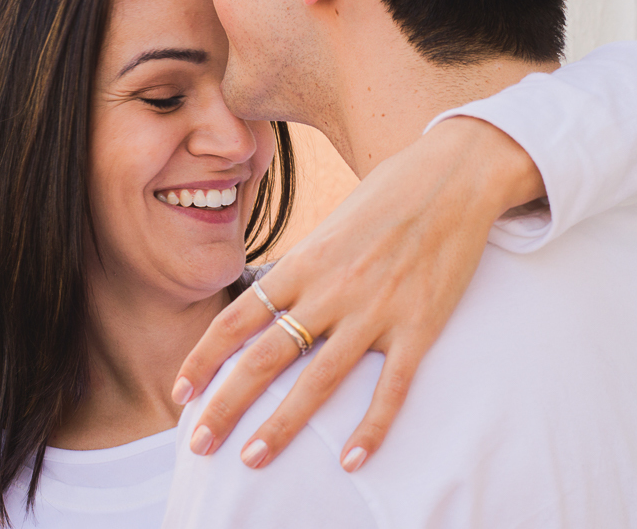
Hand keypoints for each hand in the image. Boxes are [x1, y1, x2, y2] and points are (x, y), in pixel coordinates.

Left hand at [171, 116, 544, 470]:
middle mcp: (330, 290)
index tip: (181, 391)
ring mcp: (375, 311)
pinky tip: (353, 461)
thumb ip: (303, 268)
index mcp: (303, 262)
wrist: (455, 175)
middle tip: (199, 443)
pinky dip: (372, 429)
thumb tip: (273, 299)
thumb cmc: (389, 195)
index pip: (238, 319)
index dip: (204, 359)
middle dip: (226, 406)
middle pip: (264, 358)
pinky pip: (391, 388)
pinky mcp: (419, 326)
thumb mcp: (330, 225)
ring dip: (281, 426)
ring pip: (318, 381)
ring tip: (253, 459)